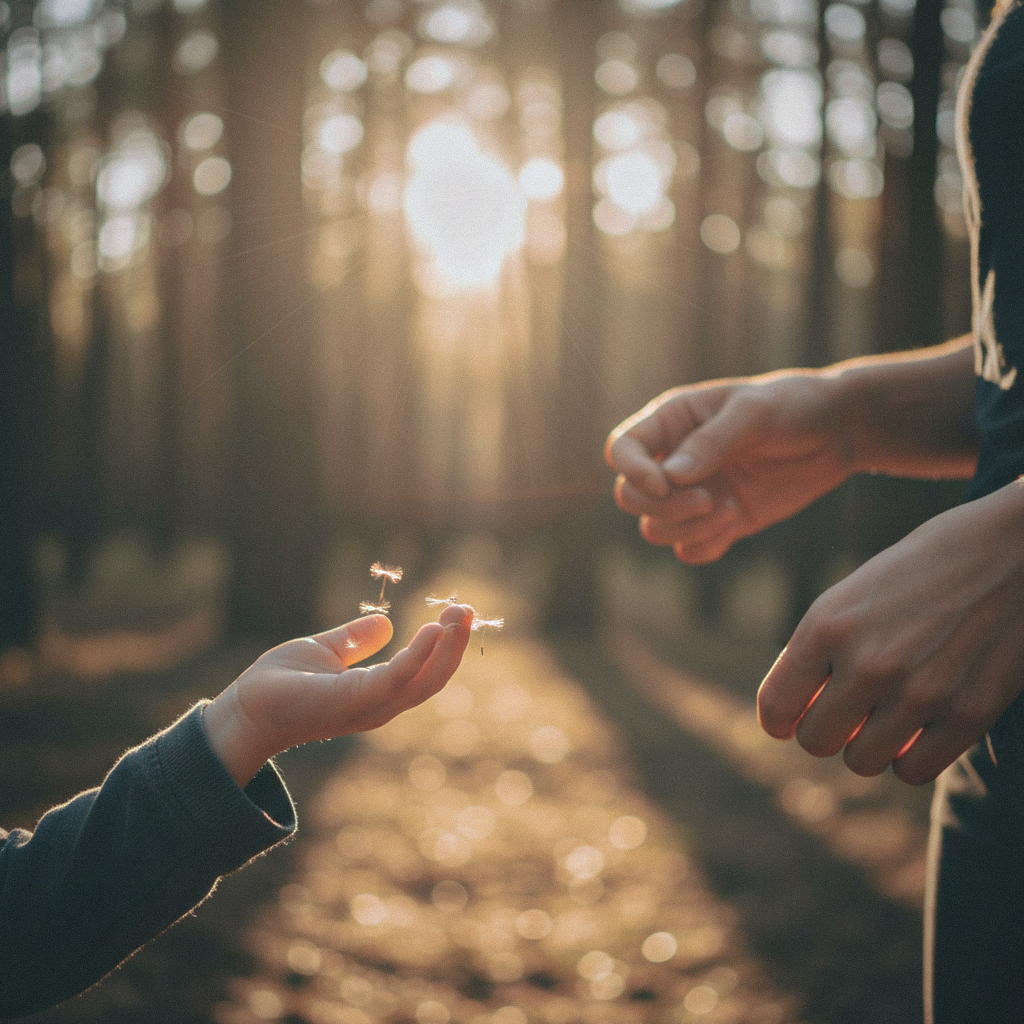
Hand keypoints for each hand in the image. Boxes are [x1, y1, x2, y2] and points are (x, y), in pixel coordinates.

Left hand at [204, 604, 474, 785]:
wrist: (243, 709)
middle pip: (432, 679)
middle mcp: (379, 706)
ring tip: (458, 614)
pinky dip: (418, 656)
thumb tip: (386, 623)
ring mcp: (367, 707)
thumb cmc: (279, 684)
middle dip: (455, 645)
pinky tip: (432, 630)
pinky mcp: (350, 701)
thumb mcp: (325, 651)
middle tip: (467, 608)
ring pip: (421, 681)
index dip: (445, 646)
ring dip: (445, 648)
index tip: (457, 612)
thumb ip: (355, 640)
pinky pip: (395, 679)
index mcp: (377, 693)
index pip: (423, 673)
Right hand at [605, 372, 852, 563]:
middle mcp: (673, 459)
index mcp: (671, 421)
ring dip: (684, 529)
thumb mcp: (755, 412)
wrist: (837, 432)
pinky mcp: (718, 522)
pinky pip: (688, 550)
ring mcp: (693, 494)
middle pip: (629, 497)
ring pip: (653, 529)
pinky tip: (735, 521)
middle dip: (661, 507)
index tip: (664, 484)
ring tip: (728, 511)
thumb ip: (712, 441)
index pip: (621, 449)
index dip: (632, 471)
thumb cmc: (793, 406)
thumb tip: (671, 477)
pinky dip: (703, 545)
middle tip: (707, 500)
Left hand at [757, 480, 1023, 783]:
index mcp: (827, 625)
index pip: (775, 706)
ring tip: (883, 718)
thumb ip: (819, 649)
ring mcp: (919, 692)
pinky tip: (917, 731)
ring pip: (862, 763)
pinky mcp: (968, 713)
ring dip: (867, 747)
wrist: (1012, 549)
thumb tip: (794, 712)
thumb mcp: (852, 594)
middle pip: (816, 741)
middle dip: (824, 731)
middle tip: (844, 714)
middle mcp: (867, 662)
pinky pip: (914, 771)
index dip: (778, 720)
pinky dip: (909, 759)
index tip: (789, 721)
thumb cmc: (922, 568)